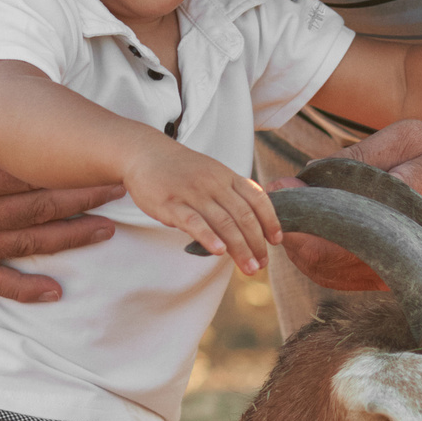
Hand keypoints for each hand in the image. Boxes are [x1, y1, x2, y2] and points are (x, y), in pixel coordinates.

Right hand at [0, 80, 121, 303]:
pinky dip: (21, 288)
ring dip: (68, 239)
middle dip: (86, 202)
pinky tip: (54, 292)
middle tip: (122, 194)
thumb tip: (42, 104)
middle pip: (40, 210)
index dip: (78, 173)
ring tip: (106, 231)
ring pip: (23, 243)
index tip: (111, 166)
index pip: (39, 176)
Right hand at [123, 141, 282, 273]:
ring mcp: (193, 193)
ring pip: (223, 223)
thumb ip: (230, 193)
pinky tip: (219, 252)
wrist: (145, 153)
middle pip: (243, 216)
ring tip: (249, 267)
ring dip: (240, 248)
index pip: (257, 198)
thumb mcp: (211, 173)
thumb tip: (250, 221)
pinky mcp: (171, 204)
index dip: (270, 220)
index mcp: (227, 176)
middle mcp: (214, 183)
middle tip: (262, 264)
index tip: (276, 241)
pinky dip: (209, 237)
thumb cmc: (180, 169)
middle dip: (256, 243)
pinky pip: (194, 222)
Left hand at [276, 119, 421, 291]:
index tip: (275, 188)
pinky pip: (348, 280)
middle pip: (320, 260)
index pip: (329, 228)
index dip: (295, 212)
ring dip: (304, 248)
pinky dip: (324, 260)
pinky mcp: (403, 278)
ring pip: (330, 275)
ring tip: (296, 214)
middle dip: (291, 232)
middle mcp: (401, 251)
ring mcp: (402, 271)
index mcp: (402, 214)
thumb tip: (307, 176)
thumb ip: (357, 160)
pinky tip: (318, 234)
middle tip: (279, 200)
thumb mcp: (409, 138)